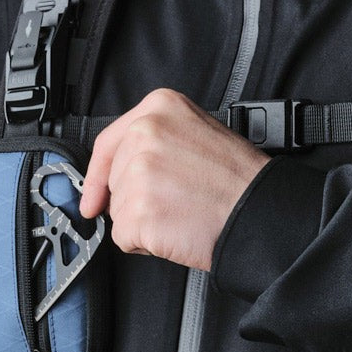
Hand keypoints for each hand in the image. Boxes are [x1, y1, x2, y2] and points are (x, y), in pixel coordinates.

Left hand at [78, 88, 269, 270]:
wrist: (260, 211)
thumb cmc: (238, 180)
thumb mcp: (197, 131)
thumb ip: (156, 139)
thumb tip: (119, 167)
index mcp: (159, 108)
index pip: (107, 144)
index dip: (98, 175)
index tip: (92, 196)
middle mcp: (144, 134)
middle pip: (113, 180)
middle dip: (135, 199)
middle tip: (176, 201)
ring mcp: (139, 173)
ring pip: (118, 210)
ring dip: (144, 220)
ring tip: (182, 212)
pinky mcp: (138, 212)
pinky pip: (125, 237)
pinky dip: (146, 243)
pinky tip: (176, 229)